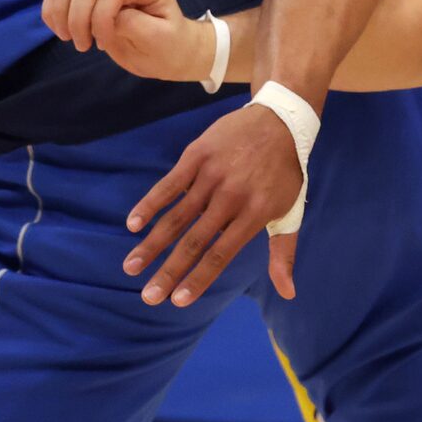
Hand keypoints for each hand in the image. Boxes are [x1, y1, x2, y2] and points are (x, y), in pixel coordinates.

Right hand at [41, 0, 208, 83]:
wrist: (168, 49)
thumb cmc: (167, 46)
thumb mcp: (157, 40)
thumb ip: (134, 24)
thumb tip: (108, 16)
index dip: (100, 17)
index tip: (104, 45)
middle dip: (77, 17)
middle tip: (84, 46)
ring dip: (61, 12)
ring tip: (72, 39)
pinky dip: (54, 9)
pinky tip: (62, 30)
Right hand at [121, 101, 304, 304]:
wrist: (280, 120)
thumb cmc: (285, 174)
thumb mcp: (290, 212)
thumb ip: (283, 254)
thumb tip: (288, 293)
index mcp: (255, 214)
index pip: (221, 254)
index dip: (198, 278)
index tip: (178, 301)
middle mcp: (231, 197)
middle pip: (194, 241)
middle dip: (168, 272)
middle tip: (148, 297)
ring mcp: (212, 175)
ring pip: (176, 217)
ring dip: (151, 245)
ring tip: (131, 268)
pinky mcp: (197, 156)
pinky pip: (168, 184)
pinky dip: (149, 205)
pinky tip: (132, 225)